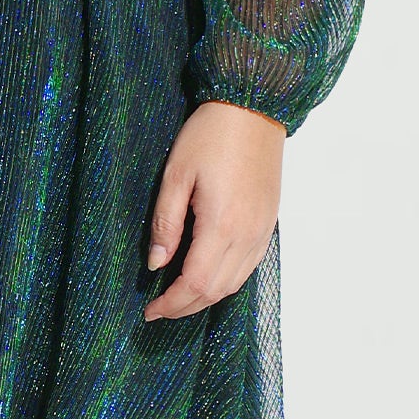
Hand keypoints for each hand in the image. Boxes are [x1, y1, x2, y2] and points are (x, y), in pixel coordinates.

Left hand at [143, 100, 285, 321]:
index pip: (195, 283)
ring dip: (206, 297)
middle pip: (216, 290)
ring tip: (178, 298)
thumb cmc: (210, 135)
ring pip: (235, 283)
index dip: (172, 303)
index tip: (150, 310)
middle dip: (185, 306)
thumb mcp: (176, 176)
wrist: (253, 108)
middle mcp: (248, 235)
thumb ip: (165, 223)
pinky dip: (226, 281)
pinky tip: (206, 276)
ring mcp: (262, 231)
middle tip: (158, 309)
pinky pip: (248, 266)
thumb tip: (155, 263)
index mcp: (223, 225)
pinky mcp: (268, 222)